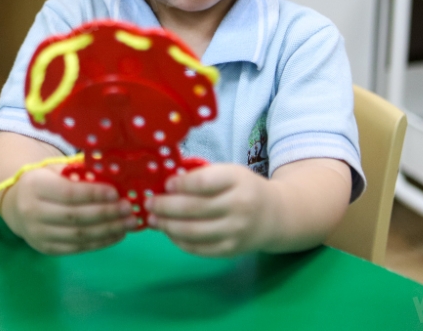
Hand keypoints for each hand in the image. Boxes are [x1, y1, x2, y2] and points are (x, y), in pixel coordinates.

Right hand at [1, 166, 136, 255]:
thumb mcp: (56, 170)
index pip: (68, 193)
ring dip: (108, 230)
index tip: (116, 193)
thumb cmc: (45, 183)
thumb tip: (113, 174)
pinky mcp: (46, 249)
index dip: (94, 194)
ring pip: (78, 235)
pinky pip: (77, 248)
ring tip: (128, 223)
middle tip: (128, 209)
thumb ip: (79, 172)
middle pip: (75, 216)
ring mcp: (38, 234)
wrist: (16, 206)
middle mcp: (32, 212)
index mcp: (35, 186)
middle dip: (106, 213)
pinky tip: (117, 234)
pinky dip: (100, 243)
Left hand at [145, 164, 275, 256]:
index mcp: (237, 180)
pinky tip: (169, 232)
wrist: (275, 216)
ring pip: (193, 232)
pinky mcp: (230, 250)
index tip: (165, 184)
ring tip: (153, 219)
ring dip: (167, 226)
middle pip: (194, 209)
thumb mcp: (230, 172)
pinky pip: (198, 248)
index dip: (181, 184)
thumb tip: (166, 183)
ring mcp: (235, 231)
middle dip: (165, 206)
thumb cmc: (244, 188)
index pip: (204, 183)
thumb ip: (202, 176)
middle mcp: (238, 206)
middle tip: (148, 204)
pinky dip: (179, 241)